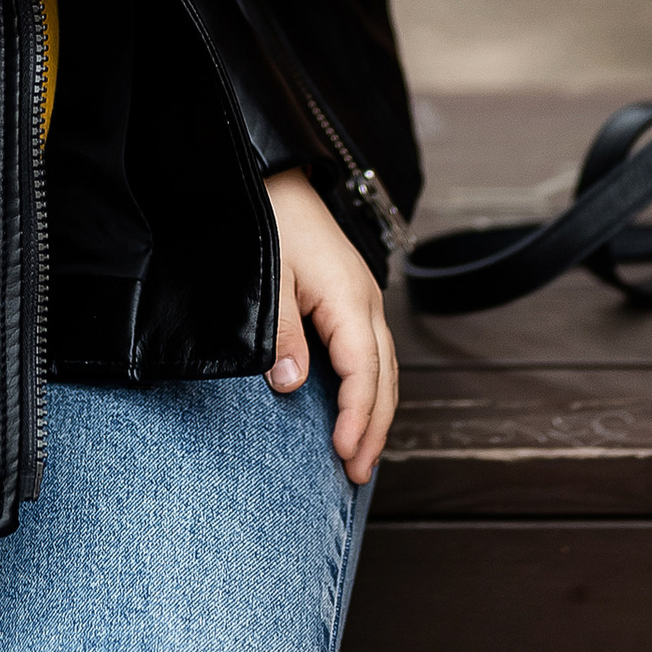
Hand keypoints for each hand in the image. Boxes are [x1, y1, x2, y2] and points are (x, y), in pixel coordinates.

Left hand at [263, 168, 399, 484]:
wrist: (273, 176)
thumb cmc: (269, 219)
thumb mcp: (267, 276)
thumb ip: (280, 332)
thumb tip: (290, 384)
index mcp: (349, 297)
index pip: (363, 370)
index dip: (356, 416)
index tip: (343, 453)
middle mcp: (366, 301)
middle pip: (383, 377)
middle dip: (374, 428)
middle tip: (357, 475)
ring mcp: (363, 300)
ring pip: (383, 369)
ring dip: (375, 414)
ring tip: (360, 458)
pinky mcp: (351, 300)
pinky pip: (371, 356)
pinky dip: (369, 391)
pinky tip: (355, 414)